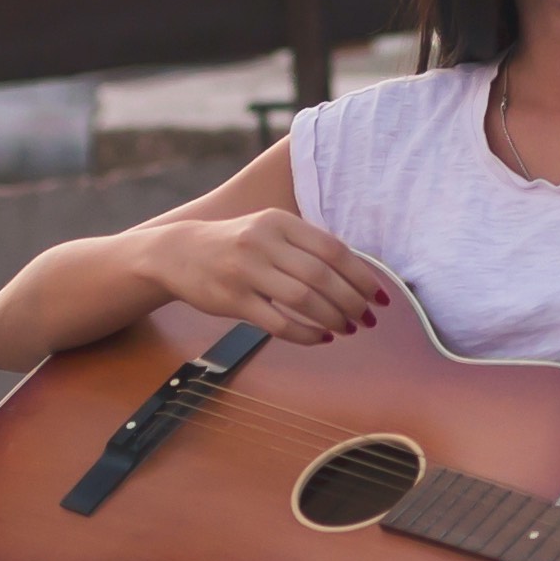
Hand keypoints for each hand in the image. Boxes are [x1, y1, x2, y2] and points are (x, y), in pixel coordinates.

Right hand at [141, 209, 392, 345]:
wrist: (180, 253)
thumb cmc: (238, 244)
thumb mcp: (271, 230)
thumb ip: (307, 246)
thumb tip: (358, 276)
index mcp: (280, 222)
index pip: (333, 249)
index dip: (361, 275)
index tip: (380, 296)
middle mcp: (263, 242)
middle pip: (321, 276)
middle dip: (351, 301)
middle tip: (367, 318)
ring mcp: (245, 271)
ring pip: (302, 299)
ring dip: (332, 318)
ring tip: (347, 329)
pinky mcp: (232, 300)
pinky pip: (277, 322)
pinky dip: (305, 334)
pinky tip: (320, 338)